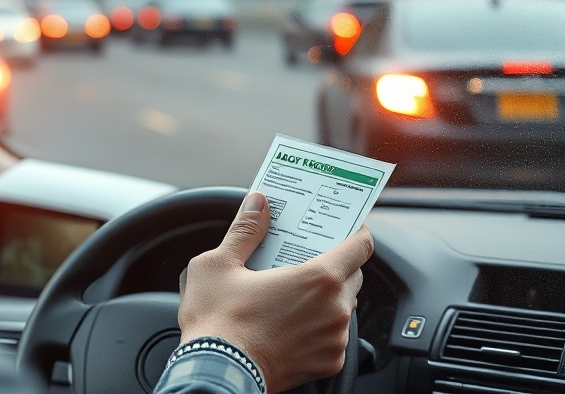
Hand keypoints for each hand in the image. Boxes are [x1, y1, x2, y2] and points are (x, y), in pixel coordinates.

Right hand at [177, 191, 373, 392]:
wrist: (215, 372)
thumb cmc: (216, 320)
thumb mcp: (219, 264)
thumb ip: (245, 230)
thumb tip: (258, 203)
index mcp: (317, 278)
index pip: (360, 247)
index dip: (356, 233)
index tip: (345, 227)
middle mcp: (335, 309)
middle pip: (352, 275)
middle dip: (334, 264)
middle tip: (306, 258)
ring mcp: (334, 339)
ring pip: (343, 307)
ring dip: (326, 297)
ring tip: (292, 293)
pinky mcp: (328, 363)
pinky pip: (334, 336)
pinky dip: (319, 327)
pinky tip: (291, 322)